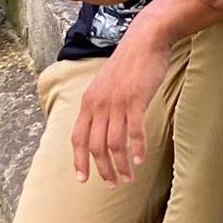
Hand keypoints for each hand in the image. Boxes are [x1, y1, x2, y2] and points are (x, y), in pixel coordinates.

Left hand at [71, 30, 171, 187]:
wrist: (145, 39)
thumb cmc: (129, 62)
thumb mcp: (106, 83)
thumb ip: (101, 103)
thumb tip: (101, 125)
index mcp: (89, 101)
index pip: (77, 138)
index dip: (79, 160)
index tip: (83, 179)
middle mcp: (99, 104)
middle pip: (95, 146)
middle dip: (103, 169)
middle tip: (114, 184)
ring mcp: (116, 102)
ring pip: (114, 143)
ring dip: (120, 165)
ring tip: (128, 177)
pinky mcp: (135, 99)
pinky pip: (134, 131)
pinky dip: (136, 148)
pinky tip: (140, 159)